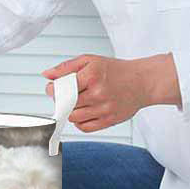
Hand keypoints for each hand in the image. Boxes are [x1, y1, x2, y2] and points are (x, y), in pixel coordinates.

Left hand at [42, 53, 180, 131]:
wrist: (142, 82)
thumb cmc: (116, 70)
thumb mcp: (90, 61)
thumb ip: (66, 67)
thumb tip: (47, 75)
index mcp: (92, 76)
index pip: (62, 89)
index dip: (53, 90)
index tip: (53, 88)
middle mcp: (98, 93)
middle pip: (66, 105)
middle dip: (62, 100)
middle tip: (67, 95)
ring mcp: (104, 109)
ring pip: (74, 118)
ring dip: (71, 111)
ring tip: (78, 103)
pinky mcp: (110, 120)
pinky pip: (85, 127)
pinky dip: (80, 122)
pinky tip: (85, 112)